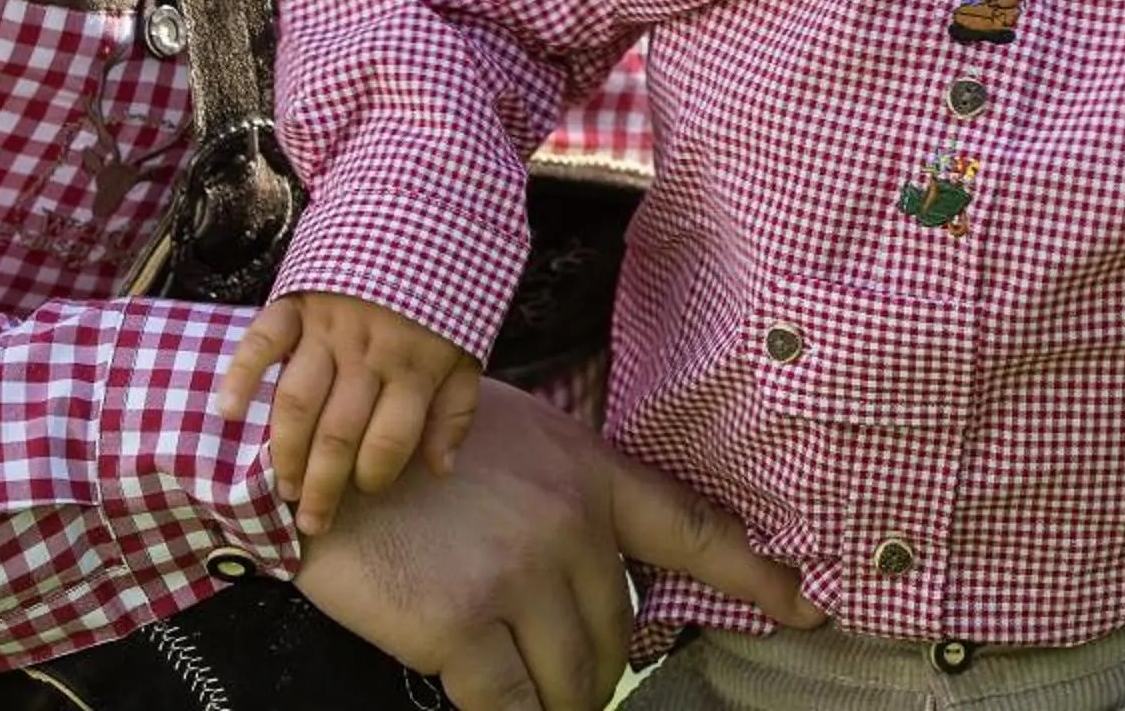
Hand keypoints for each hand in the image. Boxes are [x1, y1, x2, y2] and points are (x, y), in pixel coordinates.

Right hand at [213, 292, 481, 534]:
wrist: (422, 216)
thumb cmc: (443, 297)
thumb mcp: (468, 351)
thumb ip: (455, 411)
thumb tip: (439, 470)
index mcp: (415, 368)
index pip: (389, 442)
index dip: (374, 478)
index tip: (364, 494)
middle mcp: (369, 354)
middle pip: (339, 434)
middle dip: (323, 487)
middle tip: (311, 522)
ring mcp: (329, 329)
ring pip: (299, 401)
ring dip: (286, 451)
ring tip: (283, 487)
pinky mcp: (297, 303)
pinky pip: (264, 341)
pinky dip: (241, 374)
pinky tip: (227, 411)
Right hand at [293, 378, 822, 710]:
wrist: (316, 452)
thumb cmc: (411, 448)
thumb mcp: (516, 440)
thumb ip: (567, 495)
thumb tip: (602, 567)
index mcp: (590, 474)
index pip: (694, 532)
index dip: (757, 577)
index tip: (808, 611)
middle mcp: (569, 523)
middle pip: (620, 634)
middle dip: (594, 668)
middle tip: (551, 670)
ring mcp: (518, 573)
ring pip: (573, 680)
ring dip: (555, 703)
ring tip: (521, 692)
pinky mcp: (464, 623)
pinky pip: (510, 706)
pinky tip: (485, 703)